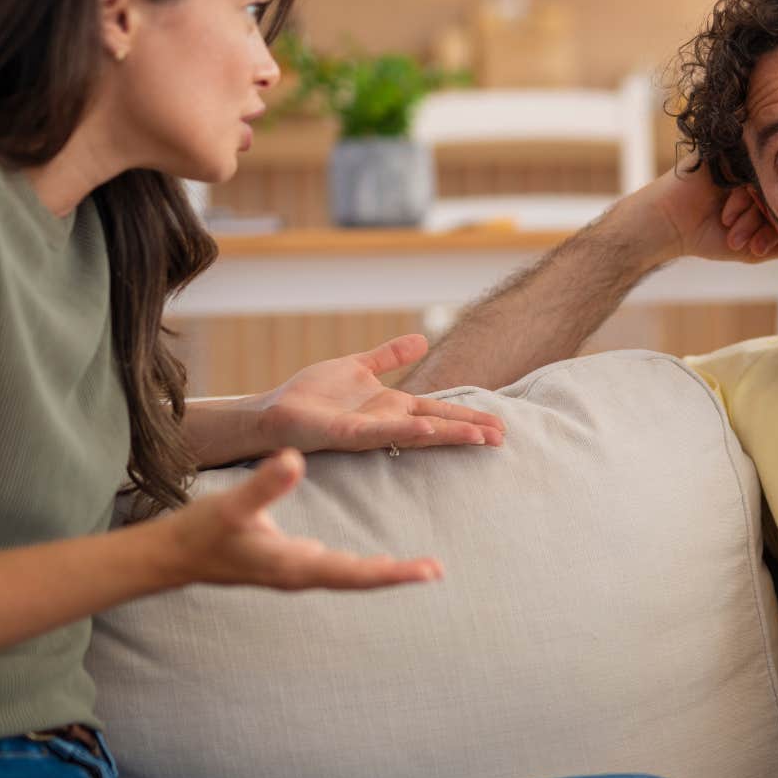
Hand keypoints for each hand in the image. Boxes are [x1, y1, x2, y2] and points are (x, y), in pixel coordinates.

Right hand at [165, 449, 442, 589]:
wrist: (172, 556)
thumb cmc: (201, 533)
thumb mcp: (232, 504)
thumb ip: (265, 484)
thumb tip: (294, 459)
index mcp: (294, 565)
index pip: (354, 573)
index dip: (392, 573)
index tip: (428, 572)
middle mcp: (301, 574)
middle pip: (360, 579)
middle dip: (397, 575)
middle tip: (436, 571)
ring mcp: (296, 572)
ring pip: (350, 576)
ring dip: (383, 572)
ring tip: (419, 569)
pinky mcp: (290, 565)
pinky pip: (336, 569)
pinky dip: (362, 566)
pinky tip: (376, 561)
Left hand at [254, 334, 504, 453]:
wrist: (273, 413)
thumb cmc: (311, 395)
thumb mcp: (358, 367)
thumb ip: (389, 355)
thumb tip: (422, 340)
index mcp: (391, 405)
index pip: (439, 409)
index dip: (468, 415)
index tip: (499, 423)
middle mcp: (387, 420)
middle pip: (438, 423)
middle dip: (470, 430)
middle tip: (503, 437)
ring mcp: (370, 429)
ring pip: (418, 430)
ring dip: (449, 433)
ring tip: (482, 437)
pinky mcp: (348, 433)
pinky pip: (382, 431)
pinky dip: (406, 428)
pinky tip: (427, 426)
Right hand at [625, 161, 777, 264]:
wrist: (666, 226)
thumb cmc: (706, 237)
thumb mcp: (752, 249)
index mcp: (762, 193)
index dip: (777, 229)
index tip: (758, 250)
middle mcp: (754, 176)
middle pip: (777, 195)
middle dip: (763, 223)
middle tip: (740, 242)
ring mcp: (741, 163)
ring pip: (763, 186)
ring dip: (748, 214)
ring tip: (729, 232)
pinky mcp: (726, 153)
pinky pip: (747, 171)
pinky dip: (739, 198)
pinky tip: (725, 214)